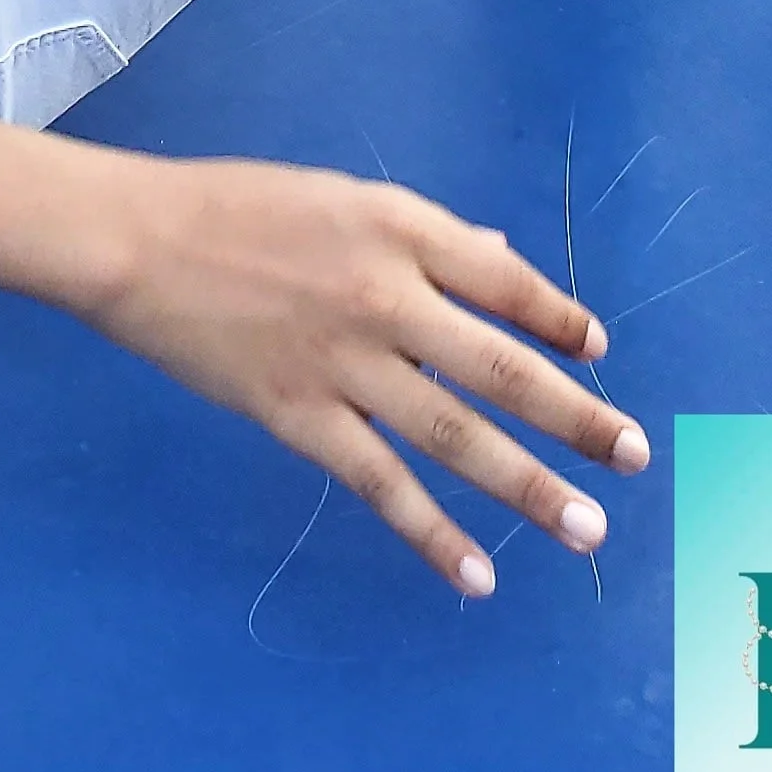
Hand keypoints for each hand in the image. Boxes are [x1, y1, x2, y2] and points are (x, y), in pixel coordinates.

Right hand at [75, 153, 644, 593]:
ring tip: (586, 528)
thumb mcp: (340, 197)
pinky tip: (477, 574)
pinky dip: (432, 533)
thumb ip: (423, 236)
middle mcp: (384, 294)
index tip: (598, 350)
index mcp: (396, 226)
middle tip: (633, 455)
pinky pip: (381, 484)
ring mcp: (343, 362)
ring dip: (527, 485)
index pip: (503, 279)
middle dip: (574, 414)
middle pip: (499, 365)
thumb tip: (500, 262)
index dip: (558, 316)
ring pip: (455, 435)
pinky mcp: (299, 416)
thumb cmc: (238, 207)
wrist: (138, 240)